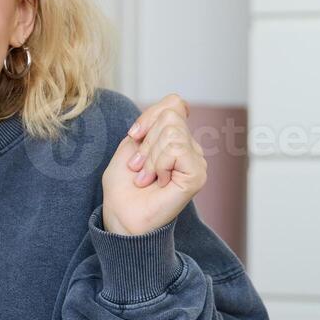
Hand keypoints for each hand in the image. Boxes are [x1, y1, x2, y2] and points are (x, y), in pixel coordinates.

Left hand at [101, 94, 206, 236]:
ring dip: (150, 157)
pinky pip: (177, 149)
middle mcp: (189, 148)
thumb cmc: (123, 186)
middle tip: (139, 167)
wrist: (122, 215)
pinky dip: (159, 164)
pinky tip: (158, 182)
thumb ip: (152, 121)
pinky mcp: (197, 174)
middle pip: (170, 116)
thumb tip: (179, 104)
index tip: (134, 137)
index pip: (174, 104)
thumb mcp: (131, 143)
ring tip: (146, 177)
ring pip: (172, 131)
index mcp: (174, 139)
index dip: (149, 117)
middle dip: (146, 141)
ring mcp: (196, 161)